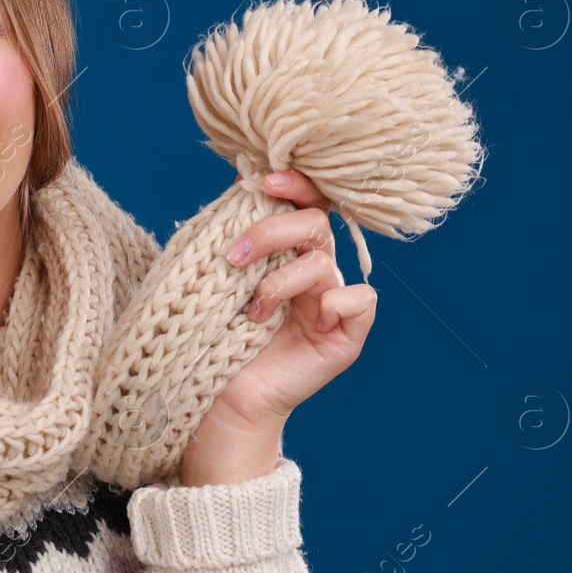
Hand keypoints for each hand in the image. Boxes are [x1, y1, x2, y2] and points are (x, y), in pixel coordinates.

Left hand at [178, 169, 378, 485]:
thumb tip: (239, 171)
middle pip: (314, 225)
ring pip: (324, 262)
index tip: (264, 179)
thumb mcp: (214, 278)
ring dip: (281, 278)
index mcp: (286, 252)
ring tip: (251, 307)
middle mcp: (313, 272)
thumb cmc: (211, 337)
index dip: (294, 184)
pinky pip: (360, 301)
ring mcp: (331, 304)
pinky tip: (310, 320)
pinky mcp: (345, 337)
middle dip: (271, 231)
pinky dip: (336, 303)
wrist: (217, 401)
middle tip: (233, 256)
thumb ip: (231, 229)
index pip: (306, 202)